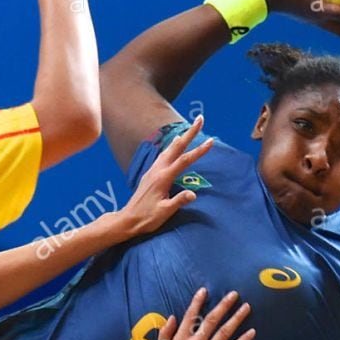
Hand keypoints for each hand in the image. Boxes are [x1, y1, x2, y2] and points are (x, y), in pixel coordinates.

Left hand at [116, 116, 213, 236]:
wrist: (128, 220)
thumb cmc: (147, 218)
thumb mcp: (164, 212)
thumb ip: (178, 201)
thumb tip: (193, 194)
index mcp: (163, 178)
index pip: (184, 160)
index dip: (199, 151)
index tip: (211, 141)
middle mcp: (158, 170)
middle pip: (177, 147)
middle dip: (190, 133)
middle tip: (200, 119)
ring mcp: (153, 171)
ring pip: (169, 150)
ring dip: (181, 139)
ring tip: (188, 130)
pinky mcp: (150, 174)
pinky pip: (163, 155)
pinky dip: (171, 147)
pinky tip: (172, 147)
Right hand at [155, 288, 255, 339]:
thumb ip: (165, 333)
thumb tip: (172, 317)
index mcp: (180, 339)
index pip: (190, 315)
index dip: (198, 301)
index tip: (204, 290)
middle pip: (212, 319)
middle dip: (224, 305)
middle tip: (234, 294)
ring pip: (225, 331)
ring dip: (236, 317)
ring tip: (246, 307)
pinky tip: (252, 332)